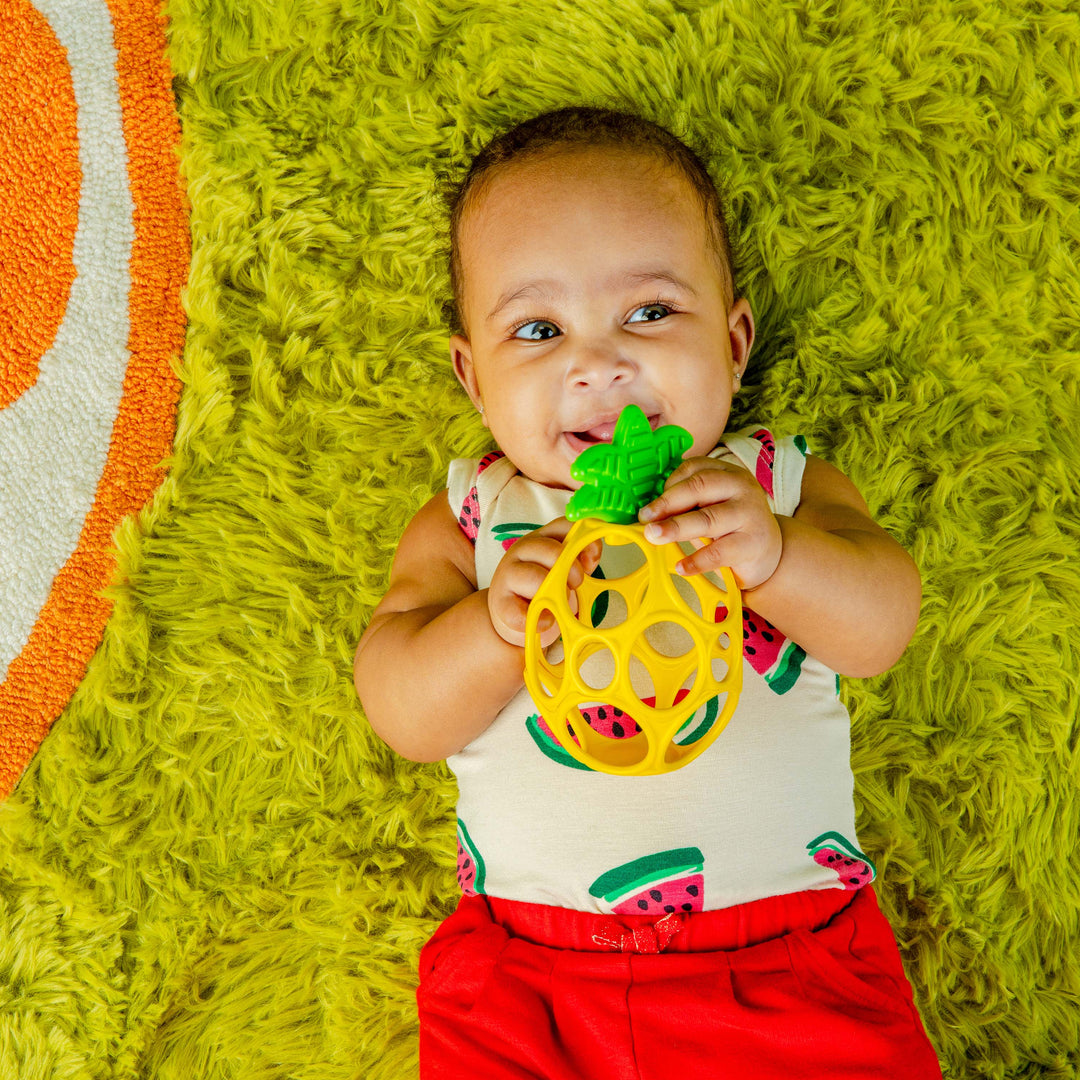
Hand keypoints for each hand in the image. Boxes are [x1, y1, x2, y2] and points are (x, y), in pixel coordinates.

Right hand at [487, 518, 602, 646]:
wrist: (509, 611)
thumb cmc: (541, 587)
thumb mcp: (561, 569)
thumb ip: (577, 560)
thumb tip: (589, 560)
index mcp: (541, 538)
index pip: (563, 526)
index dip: (584, 542)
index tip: (591, 565)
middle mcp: (522, 550)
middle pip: (551, 550)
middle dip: (572, 570)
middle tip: (576, 585)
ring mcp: (508, 574)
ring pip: (536, 578)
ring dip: (554, 595)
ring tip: (558, 606)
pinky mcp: (501, 602)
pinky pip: (522, 612)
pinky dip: (540, 620)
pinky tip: (546, 622)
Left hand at [638, 458, 782, 588]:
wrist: (769, 552)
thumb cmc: (732, 526)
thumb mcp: (711, 506)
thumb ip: (687, 503)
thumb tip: (649, 512)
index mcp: (728, 473)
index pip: (695, 469)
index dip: (669, 484)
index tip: (650, 505)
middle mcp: (741, 488)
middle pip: (699, 488)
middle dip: (667, 503)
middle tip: (645, 518)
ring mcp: (750, 514)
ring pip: (707, 518)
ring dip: (676, 527)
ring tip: (654, 536)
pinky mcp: (753, 544)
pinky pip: (719, 552)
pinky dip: (697, 561)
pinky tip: (681, 567)